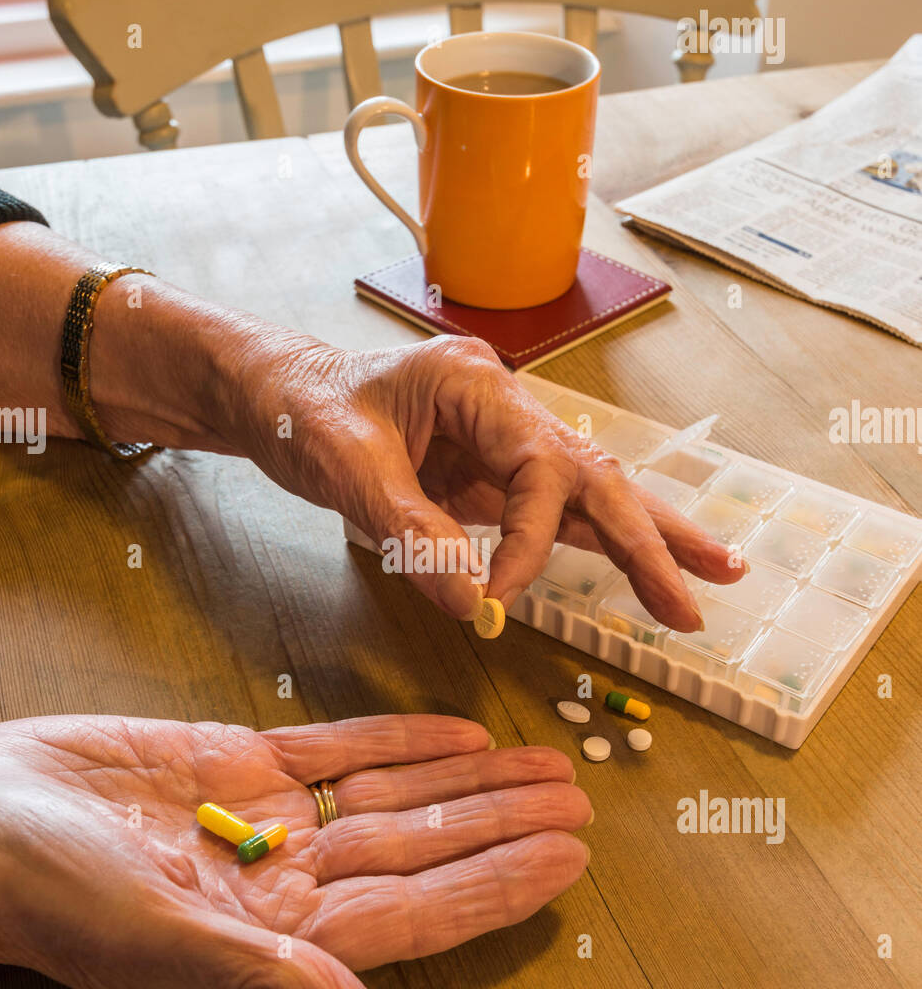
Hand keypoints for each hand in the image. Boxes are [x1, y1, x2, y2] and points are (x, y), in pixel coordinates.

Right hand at [0, 713, 589, 988]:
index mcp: (283, 935)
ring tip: (542, 763)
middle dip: (503, 824)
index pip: (419, 912)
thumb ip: (277, 981)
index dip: (496, 887)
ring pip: (396, 794)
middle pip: (424, 847)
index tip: (569, 861)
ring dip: (469, 780)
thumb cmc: (56, 898)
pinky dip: (400, 738)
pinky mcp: (237, 758)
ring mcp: (269, 814)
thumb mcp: (167, 946)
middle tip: (583, 799)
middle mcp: (290, 878)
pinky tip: (458, 735)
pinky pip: (339, 748)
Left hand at [228, 332, 743, 629]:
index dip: (529, 543)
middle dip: (648, 540)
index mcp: (475, 384)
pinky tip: (648, 567)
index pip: (539, 470)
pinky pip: (556, 514)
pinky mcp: (490, 479)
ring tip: (716, 576)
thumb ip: (408, 531)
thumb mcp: (343, 464)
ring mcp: (503, 443)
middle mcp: (505, 409)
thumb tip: (470, 604)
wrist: (273, 392)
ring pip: (592, 493)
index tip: (495, 599)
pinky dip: (600, 544)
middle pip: (595, 476)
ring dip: (649, 539)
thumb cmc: (300, 409)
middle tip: (694, 599)